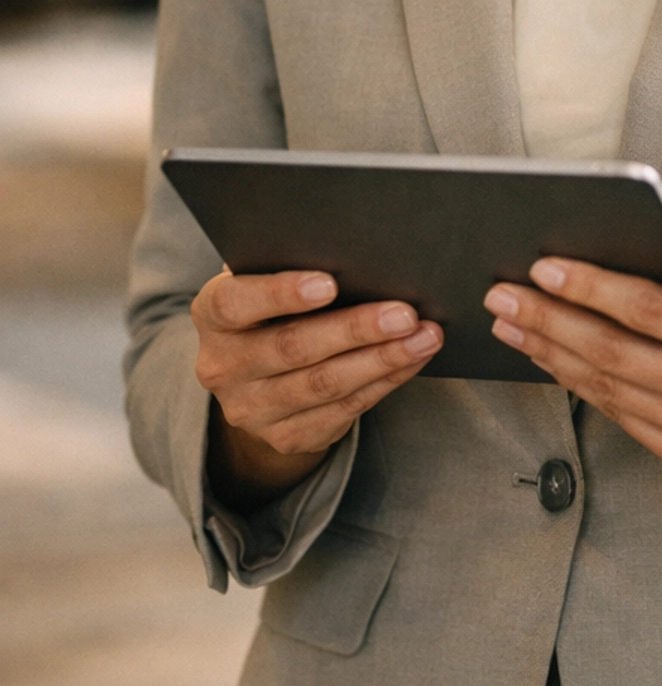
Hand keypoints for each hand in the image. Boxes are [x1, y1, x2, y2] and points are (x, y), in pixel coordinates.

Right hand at [192, 268, 441, 509]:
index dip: (281, 293)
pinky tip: (412, 360)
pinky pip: (344, 410)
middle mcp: (223, 366)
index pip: (236, 303)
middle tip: (404, 313)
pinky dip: (385, 382)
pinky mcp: (286, 436)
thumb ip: (291, 263)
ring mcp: (252, 410)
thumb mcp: (265, 280)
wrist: (257, 378)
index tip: (330, 283)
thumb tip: (356, 249)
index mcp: (212, 315)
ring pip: (324, 384)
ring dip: (382, 359)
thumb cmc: (273, 307)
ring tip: (424, 336)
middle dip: (355, 329)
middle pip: (292, 347)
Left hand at [485, 243, 661, 485]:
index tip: (544, 265)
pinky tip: (550, 357)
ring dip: (550, 354)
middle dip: (550, 320)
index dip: (591, 288)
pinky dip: (578, 385)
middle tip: (502, 293)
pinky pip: (621, 416)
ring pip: (608, 389)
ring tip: (510, 322)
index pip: (649, 311)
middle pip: (614, 353)